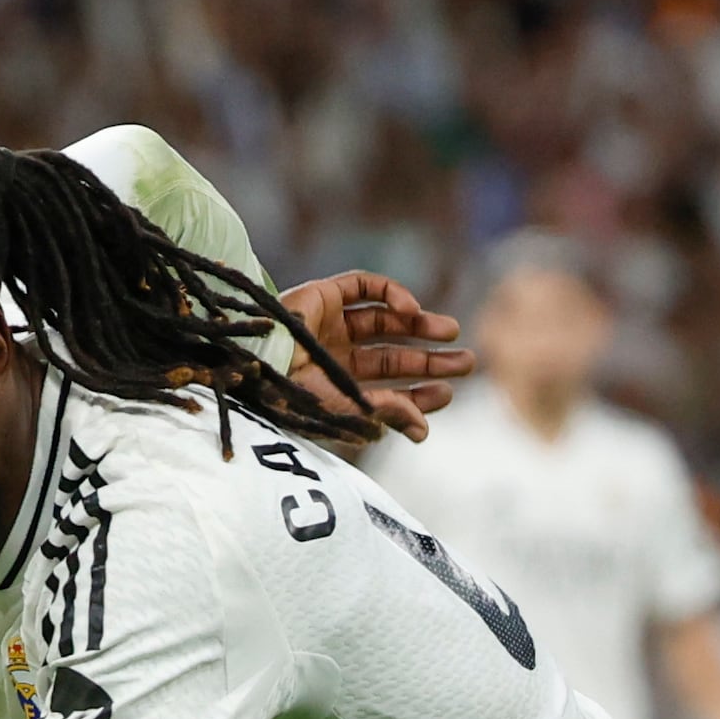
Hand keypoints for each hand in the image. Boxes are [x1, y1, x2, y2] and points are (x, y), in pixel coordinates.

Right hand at [279, 270, 467, 441]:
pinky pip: (365, 287)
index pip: (385, 389)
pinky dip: (392, 293)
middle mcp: (331, 355)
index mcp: (333, 387)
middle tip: (467, 364)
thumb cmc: (289, 393)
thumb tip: (424, 431)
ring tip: (451, 333)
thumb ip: (385, 413)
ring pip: (384, 320)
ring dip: (420, 325)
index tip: (445, 395)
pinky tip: (411, 310)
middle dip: (429, 360)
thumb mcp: (342, 407)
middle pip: (391, 356)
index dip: (417, 393)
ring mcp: (326, 324)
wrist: (253, 358)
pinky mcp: (321, 294)